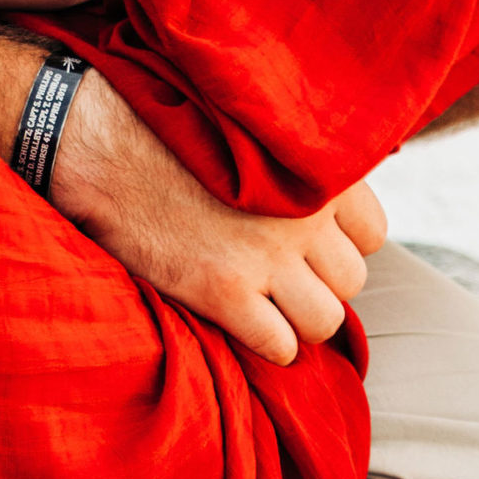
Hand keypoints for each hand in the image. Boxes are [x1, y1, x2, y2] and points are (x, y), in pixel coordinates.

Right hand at [54, 68, 387, 366]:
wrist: (106, 150)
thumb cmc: (175, 133)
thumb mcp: (253, 132)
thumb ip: (300, 164)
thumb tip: (334, 209)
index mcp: (315, 171)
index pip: (372, 233)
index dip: (340, 244)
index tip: (310, 244)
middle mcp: (302, 215)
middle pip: (352, 281)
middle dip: (320, 284)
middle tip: (283, 276)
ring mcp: (265, 258)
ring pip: (325, 321)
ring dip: (299, 320)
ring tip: (269, 305)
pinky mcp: (225, 292)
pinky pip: (280, 346)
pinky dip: (268, 343)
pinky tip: (244, 322)